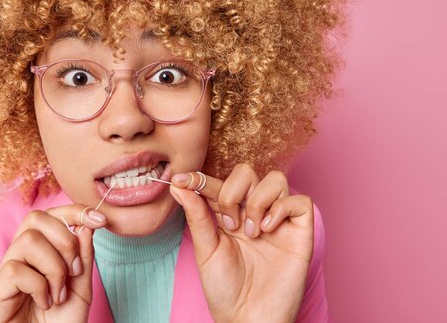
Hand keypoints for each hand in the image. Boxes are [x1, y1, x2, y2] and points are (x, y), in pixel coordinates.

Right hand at [0, 204, 106, 322]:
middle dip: (65, 241)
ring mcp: (4, 272)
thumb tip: (87, 223)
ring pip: (28, 240)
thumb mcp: (81, 287)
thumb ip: (84, 255)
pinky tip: (44, 303)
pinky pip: (15, 270)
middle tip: (74, 272)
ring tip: (58, 293)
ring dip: (53, 267)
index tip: (99, 220)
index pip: (50, 215)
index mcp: (39, 251)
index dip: (74, 211)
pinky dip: (38, 287)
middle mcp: (19, 256)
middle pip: (35, 218)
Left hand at [169, 164, 313, 322]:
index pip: (217, 183)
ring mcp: (279, 222)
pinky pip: (300, 201)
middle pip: (247, 172)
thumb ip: (196, 215)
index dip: (199, 178)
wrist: (247, 319)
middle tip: (229, 225)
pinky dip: (281, 208)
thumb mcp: (205, 249)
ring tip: (250, 232)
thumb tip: (178, 186)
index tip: (180, 180)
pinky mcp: (300, 234)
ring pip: (275, 179)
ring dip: (257, 200)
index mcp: (230, 214)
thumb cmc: (225, 289)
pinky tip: (267, 230)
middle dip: (232, 191)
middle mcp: (254, 213)